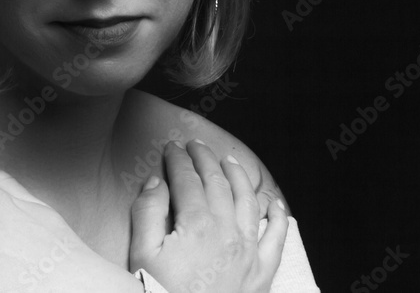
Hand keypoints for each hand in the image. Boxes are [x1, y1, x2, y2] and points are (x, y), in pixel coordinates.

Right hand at [129, 139, 287, 291]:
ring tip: (229, 161)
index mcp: (196, 224)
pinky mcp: (262, 273)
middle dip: (205, 159)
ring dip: (238, 176)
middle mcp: (227, 231)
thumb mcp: (142, 255)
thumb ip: (148, 212)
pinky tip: (273, 203)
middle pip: (217, 182)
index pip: (187, 179)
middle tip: (195, 146)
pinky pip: (276, 237)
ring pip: (247, 200)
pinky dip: (277, 216)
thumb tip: (157, 181)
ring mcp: (248, 251)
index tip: (171, 148)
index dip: (178, 160)